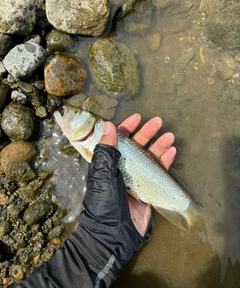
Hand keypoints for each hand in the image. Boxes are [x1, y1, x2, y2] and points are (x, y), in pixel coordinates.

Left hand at [98, 114, 176, 235]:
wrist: (113, 235)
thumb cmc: (104, 203)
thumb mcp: (102, 175)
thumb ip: (106, 151)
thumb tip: (109, 126)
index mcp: (107, 163)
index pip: (117, 141)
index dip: (127, 127)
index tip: (138, 117)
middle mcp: (121, 168)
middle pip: (136, 146)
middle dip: (147, 133)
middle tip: (159, 121)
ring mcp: (135, 178)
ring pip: (149, 157)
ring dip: (159, 146)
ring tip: (170, 136)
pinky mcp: (147, 189)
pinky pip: (157, 172)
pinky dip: (165, 162)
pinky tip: (172, 152)